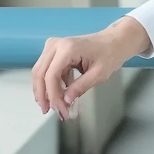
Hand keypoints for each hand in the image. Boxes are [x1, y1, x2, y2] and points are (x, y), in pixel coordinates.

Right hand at [30, 16, 151, 119]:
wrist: (113, 42)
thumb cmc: (109, 54)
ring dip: (45, 91)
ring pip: (40, 73)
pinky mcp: (54, 52)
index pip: (51, 75)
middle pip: (40, 73)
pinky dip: (51, 85)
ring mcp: (53, 46)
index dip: (53, 95)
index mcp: (68, 48)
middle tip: (48, 111)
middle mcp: (56, 45)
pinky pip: (47, 71)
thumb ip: (80, 87)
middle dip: (44, 95)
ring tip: (54, 107)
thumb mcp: (98, 74)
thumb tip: (65, 101)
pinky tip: (59, 97)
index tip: (59, 109)